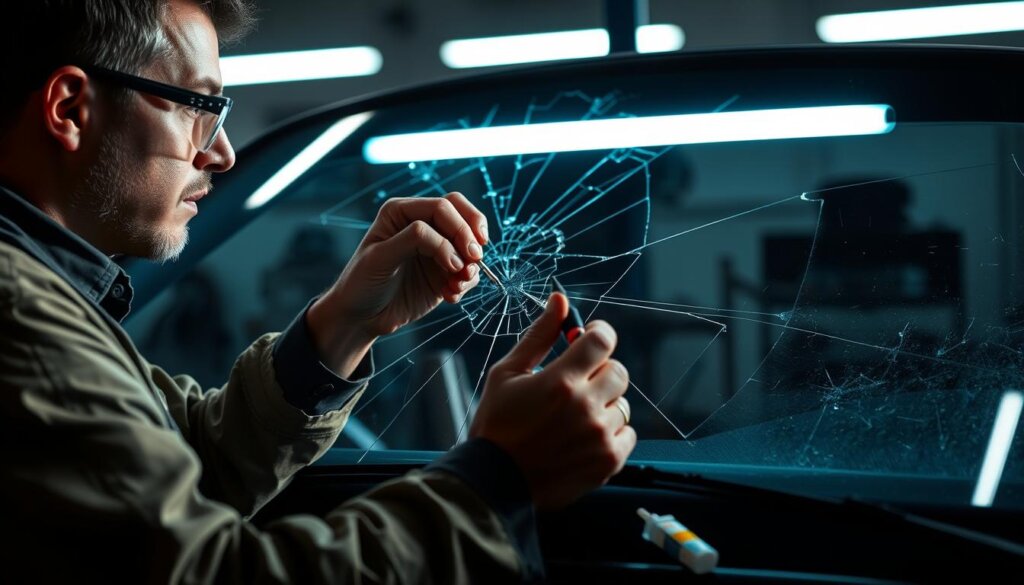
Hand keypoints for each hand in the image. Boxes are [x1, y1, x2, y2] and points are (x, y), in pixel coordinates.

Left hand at [307, 193, 487, 375]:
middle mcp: (422, 225)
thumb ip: (412, 239)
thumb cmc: (362, 283)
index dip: (459, 227)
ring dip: (471, 266)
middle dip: (472, 238)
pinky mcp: (444, 272)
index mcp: (402, 212)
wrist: (360, 317)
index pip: (442, 207)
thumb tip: (447, 243)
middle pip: (462, 216)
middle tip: (475, 260)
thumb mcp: (381, 257)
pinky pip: (468, 271)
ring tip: (458, 286)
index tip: (466, 254)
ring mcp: (436, 249)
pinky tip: (450, 296)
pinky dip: (466, 283)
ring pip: (469, 245)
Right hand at [470, 293, 636, 508]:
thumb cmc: (496, 424)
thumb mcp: (507, 373)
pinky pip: (628, 433)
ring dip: (603, 405)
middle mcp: (585, 407)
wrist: (494, 481)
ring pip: (622, 404)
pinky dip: (611, 433)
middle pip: (618, 371)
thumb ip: (539, 335)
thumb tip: (560, 299)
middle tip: (576, 384)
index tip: (589, 340)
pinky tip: (583, 438)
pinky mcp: (608, 462)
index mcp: (560, 381)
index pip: (603, 340)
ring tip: (574, 418)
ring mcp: (599, 436)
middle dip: (599, 372)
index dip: (598, 334)